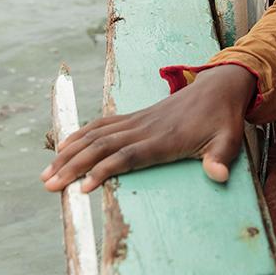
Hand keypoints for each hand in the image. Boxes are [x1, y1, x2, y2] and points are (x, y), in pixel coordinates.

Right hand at [40, 64, 256, 193]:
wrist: (218, 87)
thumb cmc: (223, 120)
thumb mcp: (229, 141)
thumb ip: (220, 159)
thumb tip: (219, 176)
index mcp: (164, 139)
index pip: (128, 157)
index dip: (104, 170)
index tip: (82, 187)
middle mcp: (144, 129)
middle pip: (101, 147)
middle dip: (73, 166)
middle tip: (49, 185)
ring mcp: (137, 121)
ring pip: (95, 136)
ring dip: (69, 153)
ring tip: (47, 173)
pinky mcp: (134, 117)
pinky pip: (102, 125)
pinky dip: (80, 135)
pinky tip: (63, 147)